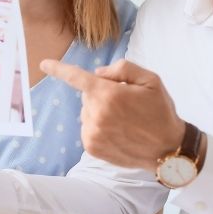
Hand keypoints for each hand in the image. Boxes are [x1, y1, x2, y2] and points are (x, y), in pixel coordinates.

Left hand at [40, 58, 184, 170]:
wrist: (168, 149)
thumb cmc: (160, 112)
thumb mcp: (150, 80)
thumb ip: (122, 68)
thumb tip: (96, 73)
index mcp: (108, 94)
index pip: (77, 77)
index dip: (58, 69)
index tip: (44, 64)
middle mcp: (96, 114)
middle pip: (88, 95)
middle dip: (102, 94)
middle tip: (126, 103)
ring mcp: (92, 132)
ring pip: (87, 112)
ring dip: (100, 112)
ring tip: (125, 120)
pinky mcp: (91, 147)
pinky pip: (88, 128)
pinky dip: (99, 126)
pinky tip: (119, 132)